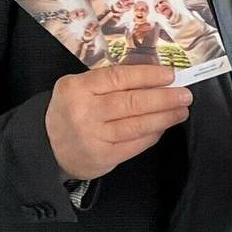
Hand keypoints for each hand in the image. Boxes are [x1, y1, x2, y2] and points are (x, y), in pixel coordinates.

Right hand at [45, 64, 190, 180]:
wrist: (47, 147)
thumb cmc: (71, 111)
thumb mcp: (80, 89)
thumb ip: (110, 83)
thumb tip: (154, 76)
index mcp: (77, 88)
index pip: (118, 77)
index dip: (148, 75)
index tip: (170, 74)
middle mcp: (84, 112)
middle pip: (132, 102)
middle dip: (164, 98)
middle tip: (185, 94)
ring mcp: (93, 136)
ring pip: (137, 124)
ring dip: (165, 117)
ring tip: (181, 110)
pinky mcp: (103, 156)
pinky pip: (136, 143)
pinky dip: (153, 134)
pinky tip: (163, 126)